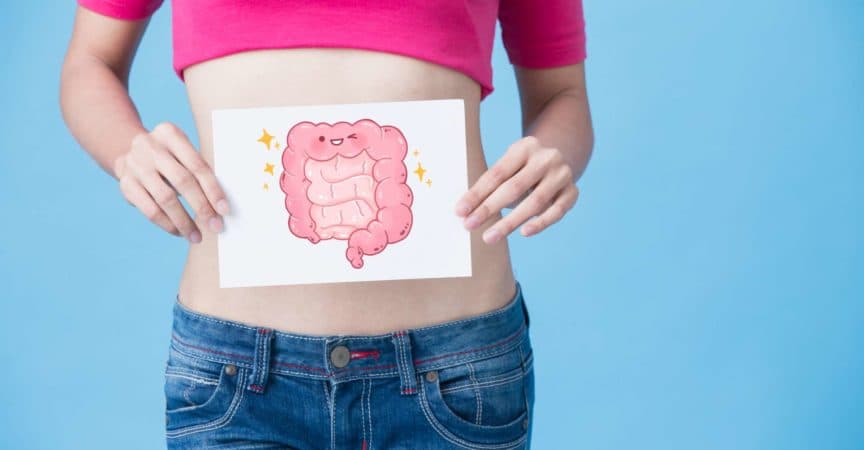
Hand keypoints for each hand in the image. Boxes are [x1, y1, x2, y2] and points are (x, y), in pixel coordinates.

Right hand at [114, 122, 229, 242]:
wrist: (129, 153)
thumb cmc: (170, 157)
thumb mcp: (182, 152)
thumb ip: (199, 171)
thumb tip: (221, 206)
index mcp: (170, 134)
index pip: (197, 165)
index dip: (213, 189)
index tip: (224, 210)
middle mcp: (150, 147)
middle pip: (182, 181)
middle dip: (202, 207)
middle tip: (216, 226)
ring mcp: (135, 165)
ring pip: (165, 198)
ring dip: (184, 221)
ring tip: (197, 236)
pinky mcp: (125, 185)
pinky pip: (149, 210)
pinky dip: (167, 224)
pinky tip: (179, 232)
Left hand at [454, 136, 578, 243]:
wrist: (559, 161)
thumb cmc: (523, 169)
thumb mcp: (509, 166)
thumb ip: (492, 184)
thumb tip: (465, 210)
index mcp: (525, 147)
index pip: (497, 173)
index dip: (477, 193)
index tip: (460, 211)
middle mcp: (547, 158)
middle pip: (514, 187)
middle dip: (489, 209)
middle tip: (469, 225)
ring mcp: (562, 175)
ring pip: (535, 202)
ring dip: (510, 222)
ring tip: (490, 237)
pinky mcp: (573, 192)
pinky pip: (556, 211)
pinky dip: (541, 223)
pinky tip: (523, 232)